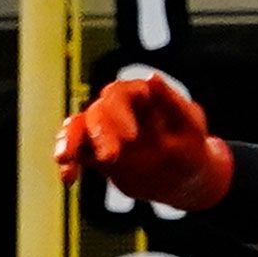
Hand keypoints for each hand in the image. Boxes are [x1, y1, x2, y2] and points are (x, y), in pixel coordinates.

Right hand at [54, 75, 233, 210]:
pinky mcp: (95, 153)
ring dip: (69, 142)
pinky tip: (68, 178)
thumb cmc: (192, 148)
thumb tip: (151, 77)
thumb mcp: (190, 127)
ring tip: (65, 159)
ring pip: (78, 128)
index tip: (130, 137)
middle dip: (100, 133)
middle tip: (110, 157)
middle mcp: (117, 110)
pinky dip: (69, 163)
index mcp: (139, 97)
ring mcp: (104, 131)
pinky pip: (76, 153)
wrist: (184, 179)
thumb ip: (171, 103)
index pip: (118, 95)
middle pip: (96, 113)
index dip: (119, 113)